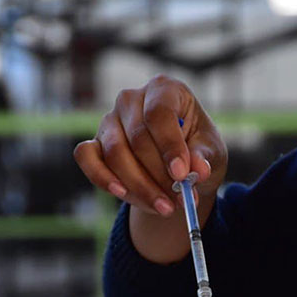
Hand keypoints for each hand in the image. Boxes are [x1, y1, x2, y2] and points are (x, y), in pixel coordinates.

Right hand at [73, 75, 226, 215]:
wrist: (177, 164)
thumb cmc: (195, 148)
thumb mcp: (209, 150)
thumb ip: (203, 157)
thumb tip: (198, 170)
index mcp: (164, 89)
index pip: (159, 113)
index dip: (169, 145)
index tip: (182, 175)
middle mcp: (131, 99)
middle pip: (138, 139)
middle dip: (159, 176)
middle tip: (179, 201)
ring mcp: (109, 120)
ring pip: (115, 154)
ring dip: (139, 186)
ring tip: (164, 207)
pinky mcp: (93, 142)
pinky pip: (87, 158)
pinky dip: (102, 178)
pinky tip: (122, 194)